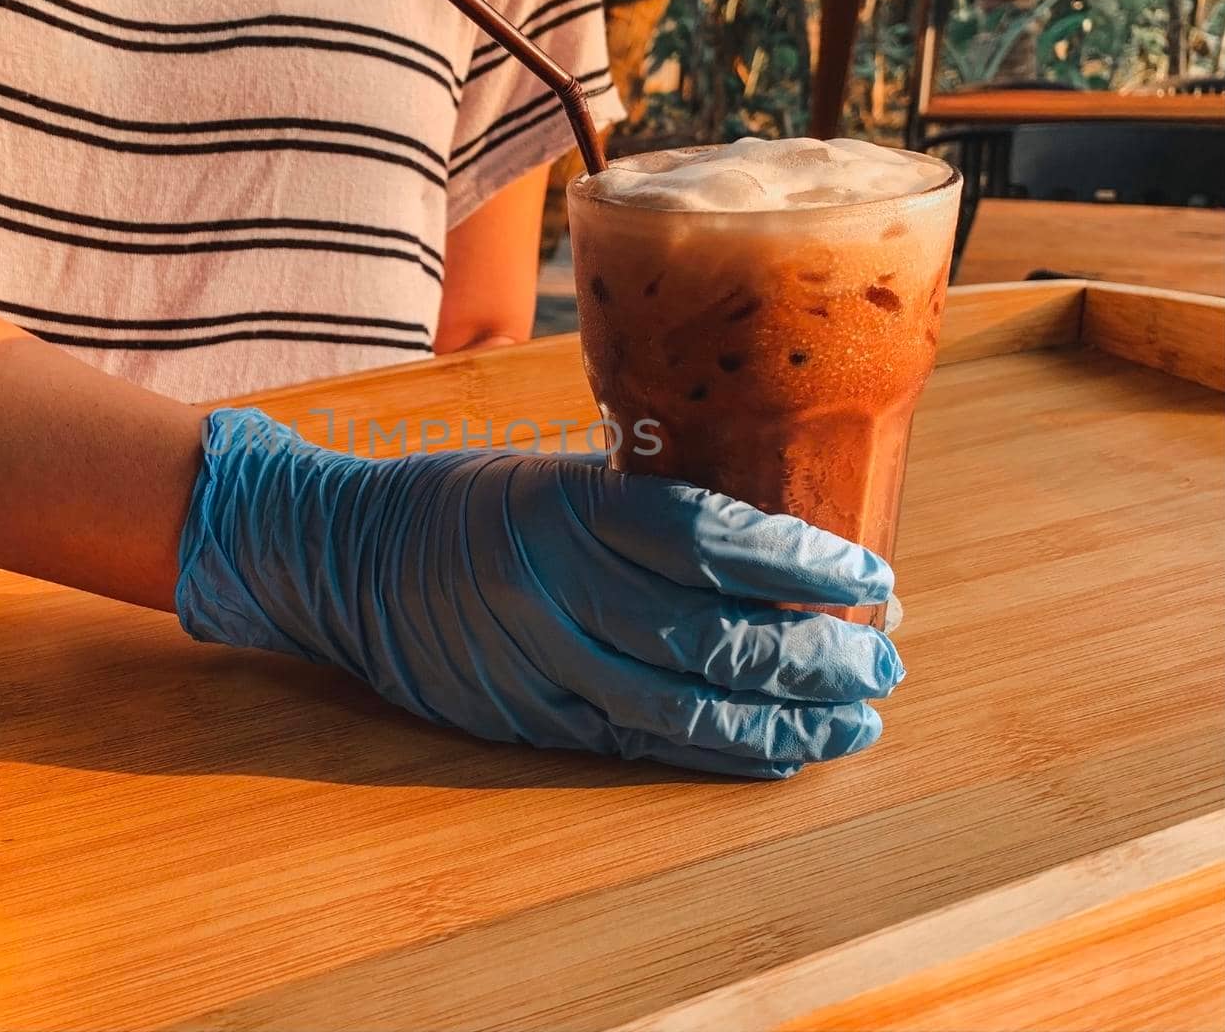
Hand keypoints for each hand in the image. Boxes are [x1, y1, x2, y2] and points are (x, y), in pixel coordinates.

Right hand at [175, 409, 902, 777]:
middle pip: (709, 632)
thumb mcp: (546, 471)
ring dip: (781, 720)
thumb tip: (764, 541)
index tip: (868, 575)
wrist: (341, 558)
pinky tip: (774, 753)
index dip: (797, 561)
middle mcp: (554, 586)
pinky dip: (711, 750)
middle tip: (882, 661)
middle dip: (812, 654)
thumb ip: (639, 505)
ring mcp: (535, 661)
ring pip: (680, 704)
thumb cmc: (457, 500)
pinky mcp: (522, 716)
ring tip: (854, 724)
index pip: (705, 536)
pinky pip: (633, 742)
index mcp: (565, 505)